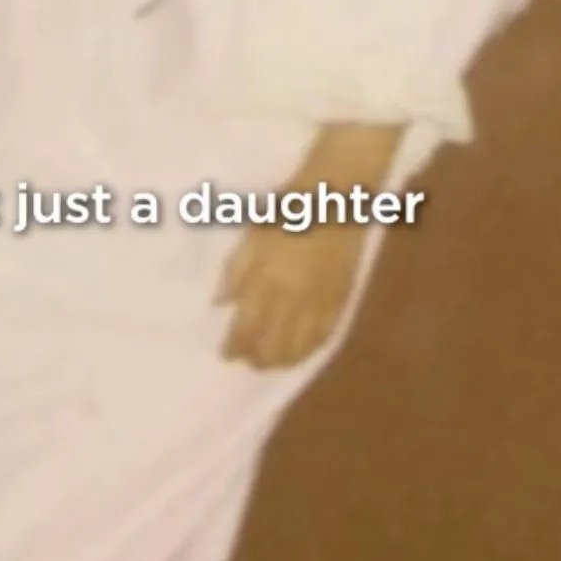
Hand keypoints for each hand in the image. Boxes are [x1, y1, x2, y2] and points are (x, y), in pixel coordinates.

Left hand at [216, 221, 364, 369]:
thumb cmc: (287, 210)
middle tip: (247, 361)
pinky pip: (325, 337)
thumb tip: (220, 303)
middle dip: (256, 358)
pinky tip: (300, 352)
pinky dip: (310, 350)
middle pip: (272, 345)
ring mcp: (319, 303)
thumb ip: (235, 270)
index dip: (234, 346)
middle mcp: (293, 299)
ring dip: (281, 361)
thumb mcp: (252, 233)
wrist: (335, 198)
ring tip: (270, 363)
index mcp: (267, 280)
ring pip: (299, 348)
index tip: (226, 354)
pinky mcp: (341, 301)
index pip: (246, 327)